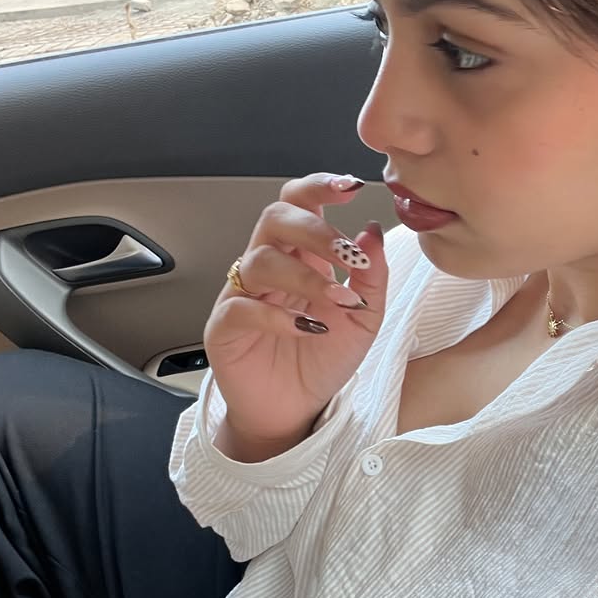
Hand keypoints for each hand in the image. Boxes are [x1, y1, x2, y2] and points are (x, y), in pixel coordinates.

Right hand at [204, 172, 386, 455]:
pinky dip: (278, 316)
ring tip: (337, 303)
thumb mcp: (364, 317)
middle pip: (274, 218)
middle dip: (315, 230)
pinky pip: (241, 308)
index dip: (318, 188)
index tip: (350, 187)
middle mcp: (269, 267)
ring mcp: (242, 294)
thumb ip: (373, 275)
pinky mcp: (225, 327)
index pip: (298, 203)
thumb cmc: (323, 359)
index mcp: (301, 255)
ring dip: (306, 279)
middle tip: (348, 257)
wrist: (295, 410)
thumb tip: (373, 228)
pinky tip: (307, 329)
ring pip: (260, 261)